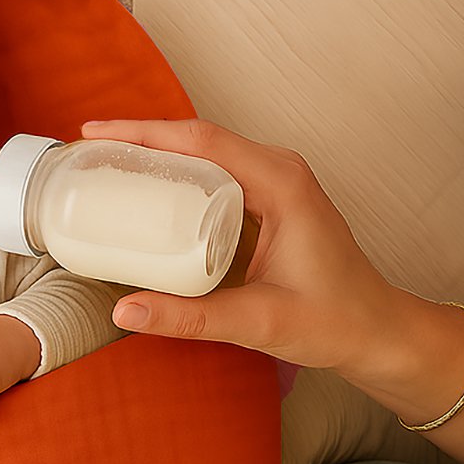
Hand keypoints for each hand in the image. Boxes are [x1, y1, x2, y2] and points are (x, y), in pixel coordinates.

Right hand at [81, 118, 402, 374]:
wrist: (376, 332)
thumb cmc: (334, 321)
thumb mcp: (257, 323)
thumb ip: (189, 317)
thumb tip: (125, 311)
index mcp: (282, 184)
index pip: (201, 140)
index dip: (143, 132)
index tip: (95, 134)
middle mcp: (280, 172)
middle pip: (197, 138)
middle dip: (140, 138)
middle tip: (87, 152)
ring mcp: (277, 184)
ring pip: (205, 154)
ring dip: (157, 154)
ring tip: (106, 165)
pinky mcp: (270, 202)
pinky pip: (216, 177)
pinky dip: (177, 177)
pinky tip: (147, 192)